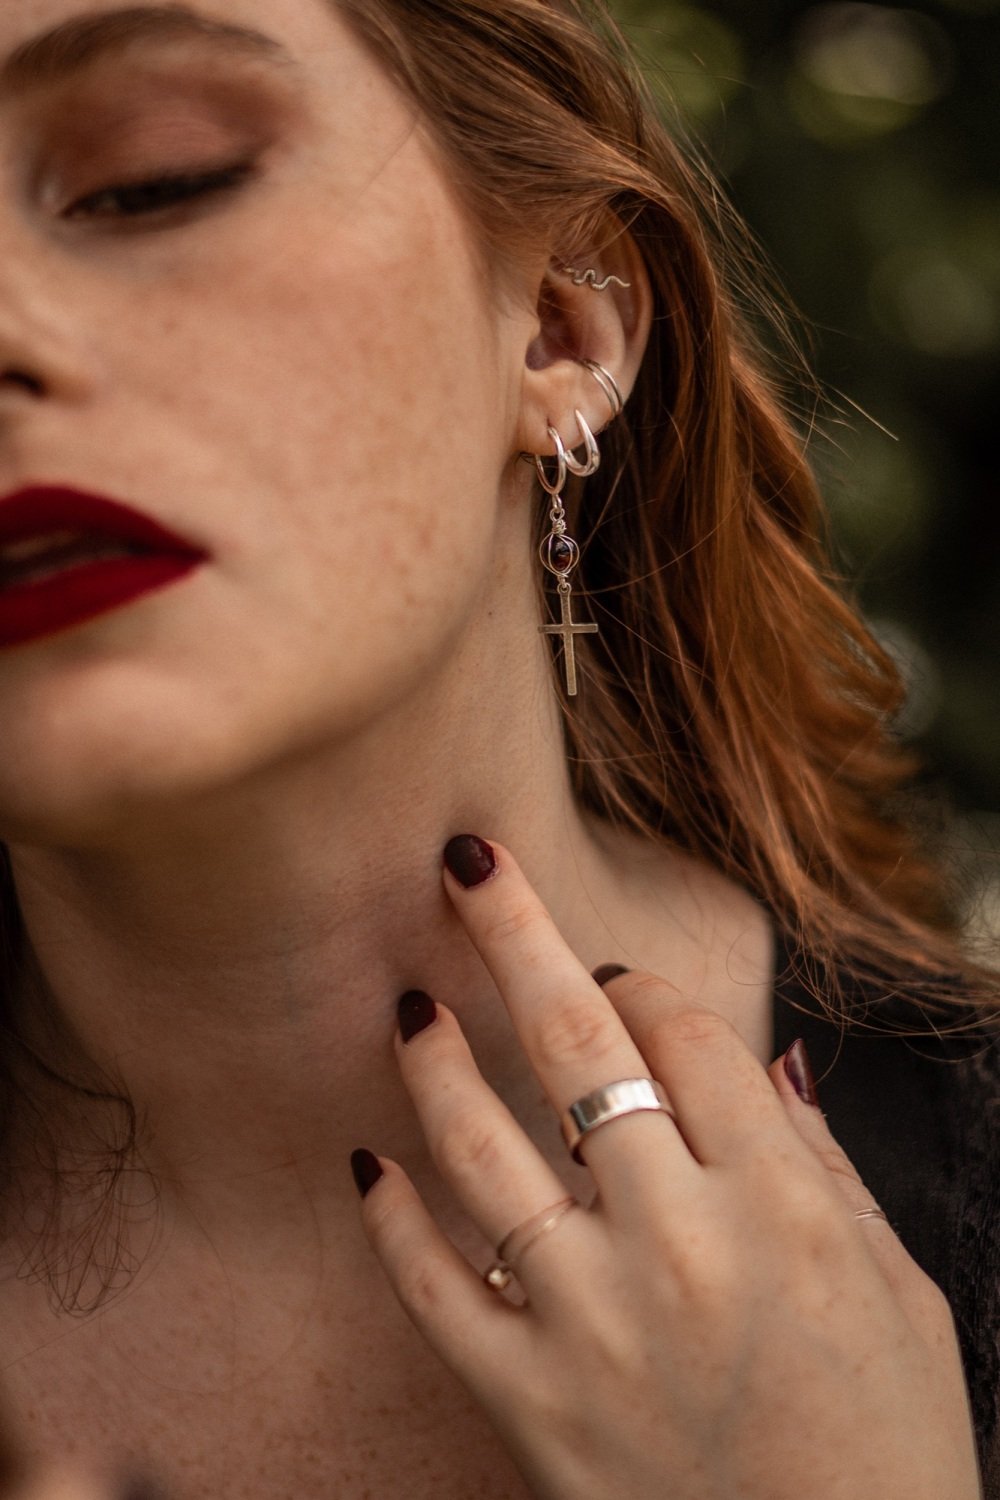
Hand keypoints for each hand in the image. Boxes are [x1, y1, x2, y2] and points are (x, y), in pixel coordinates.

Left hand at [355, 837, 980, 1499]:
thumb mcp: (899, 1290)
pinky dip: (391, 1221)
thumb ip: (825, 1162)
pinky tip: (367, 1160)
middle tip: (465, 863)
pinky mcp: (530, 1407)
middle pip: (579, 1049)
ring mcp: (593, 1328)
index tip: (616, 975)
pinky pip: (435, 1291)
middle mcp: (682, 1248)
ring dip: (434, 1063)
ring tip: (407, 1004)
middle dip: (515, 935)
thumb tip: (765, 1057)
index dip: (644, 984)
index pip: (687, 1035)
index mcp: (783, 1208)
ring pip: (483, 1153)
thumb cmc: (886, 1444)